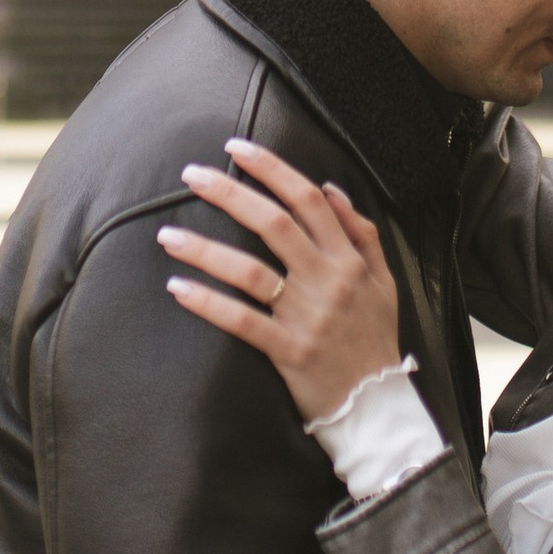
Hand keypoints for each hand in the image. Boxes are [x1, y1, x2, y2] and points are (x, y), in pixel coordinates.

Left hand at [159, 138, 403, 421]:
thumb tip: (331, 188)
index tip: (236, 148)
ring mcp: (307, 316)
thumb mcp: (384, 280)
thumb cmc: (375, 338)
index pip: (308, 199)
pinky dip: (208, 304)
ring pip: (251, 271)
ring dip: (206, 250)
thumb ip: (362, 231)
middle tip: (192, 175)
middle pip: (274, 224)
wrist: (378, 406)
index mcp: (349, 258)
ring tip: (168, 235)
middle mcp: (328, 280)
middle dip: (230, 193)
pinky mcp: (288, 351)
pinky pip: (242, 322)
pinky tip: (178, 289)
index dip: (271, 169)